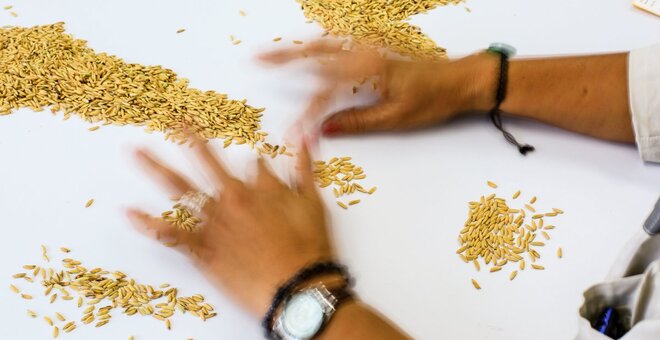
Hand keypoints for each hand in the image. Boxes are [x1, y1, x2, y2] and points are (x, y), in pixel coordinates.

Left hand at [127, 140, 333, 315]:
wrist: (298, 286)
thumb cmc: (309, 249)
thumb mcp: (314, 203)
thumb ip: (305, 167)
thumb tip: (304, 136)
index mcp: (262, 186)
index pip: (255, 163)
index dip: (256, 166)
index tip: (256, 166)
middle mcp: (234, 197)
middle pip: (207, 160)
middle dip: (189, 137)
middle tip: (174, 120)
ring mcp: (215, 222)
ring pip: (180, 188)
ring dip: (155, 167)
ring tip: (136, 152)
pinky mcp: (203, 248)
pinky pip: (170, 234)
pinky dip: (147, 224)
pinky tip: (128, 212)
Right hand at [260, 40, 495, 136]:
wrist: (462, 79)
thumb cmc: (434, 99)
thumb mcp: (395, 118)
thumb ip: (356, 121)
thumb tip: (325, 129)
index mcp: (367, 70)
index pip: (324, 92)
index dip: (305, 113)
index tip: (293, 131)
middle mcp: (363, 52)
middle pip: (314, 53)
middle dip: (283, 58)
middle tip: (256, 60)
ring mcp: (368, 47)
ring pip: (323, 43)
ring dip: (296, 48)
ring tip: (272, 53)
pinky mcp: (374, 48)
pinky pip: (337, 42)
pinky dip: (316, 45)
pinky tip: (306, 50)